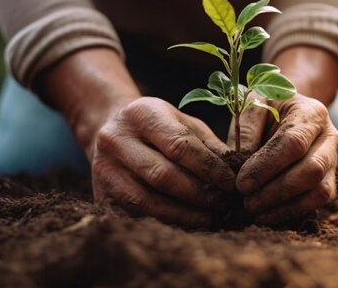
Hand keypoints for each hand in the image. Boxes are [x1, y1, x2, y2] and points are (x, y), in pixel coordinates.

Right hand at [91, 97, 235, 226]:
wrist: (109, 132)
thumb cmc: (157, 127)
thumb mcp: (182, 122)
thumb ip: (208, 144)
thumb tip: (236, 172)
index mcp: (141, 114)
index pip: (179, 145)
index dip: (209, 168)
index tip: (231, 183)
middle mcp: (115, 139)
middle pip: (162, 175)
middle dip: (198, 193)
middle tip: (224, 204)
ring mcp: (104, 169)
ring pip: (147, 200)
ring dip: (183, 214)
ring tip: (209, 218)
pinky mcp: (101, 195)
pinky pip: (136, 215)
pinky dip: (165, 222)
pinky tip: (186, 223)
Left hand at [229, 94, 337, 224]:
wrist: (288, 111)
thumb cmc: (267, 108)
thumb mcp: (252, 107)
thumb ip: (245, 132)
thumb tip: (239, 168)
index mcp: (311, 114)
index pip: (293, 143)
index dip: (266, 167)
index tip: (241, 184)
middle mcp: (330, 137)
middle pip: (312, 170)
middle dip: (276, 192)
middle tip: (247, 203)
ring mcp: (333, 161)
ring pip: (320, 191)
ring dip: (286, 207)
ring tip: (256, 213)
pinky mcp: (329, 180)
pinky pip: (317, 203)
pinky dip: (292, 213)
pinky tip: (268, 216)